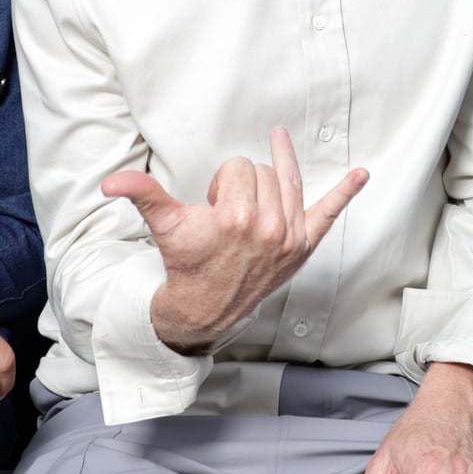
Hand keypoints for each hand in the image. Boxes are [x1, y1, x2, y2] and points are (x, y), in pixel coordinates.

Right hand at [103, 126, 367, 352]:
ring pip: (287, 180)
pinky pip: (329, 212)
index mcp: (238, 216)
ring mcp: (291, 237)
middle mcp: (270, 227)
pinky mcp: (304, 246)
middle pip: (263, 171)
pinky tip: (361, 175)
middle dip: (241, 185)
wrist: (205, 306)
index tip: (211, 208)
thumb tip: (111, 182)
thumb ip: (143, 194)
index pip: (239, 167)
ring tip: (255, 195)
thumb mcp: (165, 225)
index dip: (220, 183)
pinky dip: (346, 192)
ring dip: (271, 182)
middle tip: (226, 217)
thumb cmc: (188, 262)